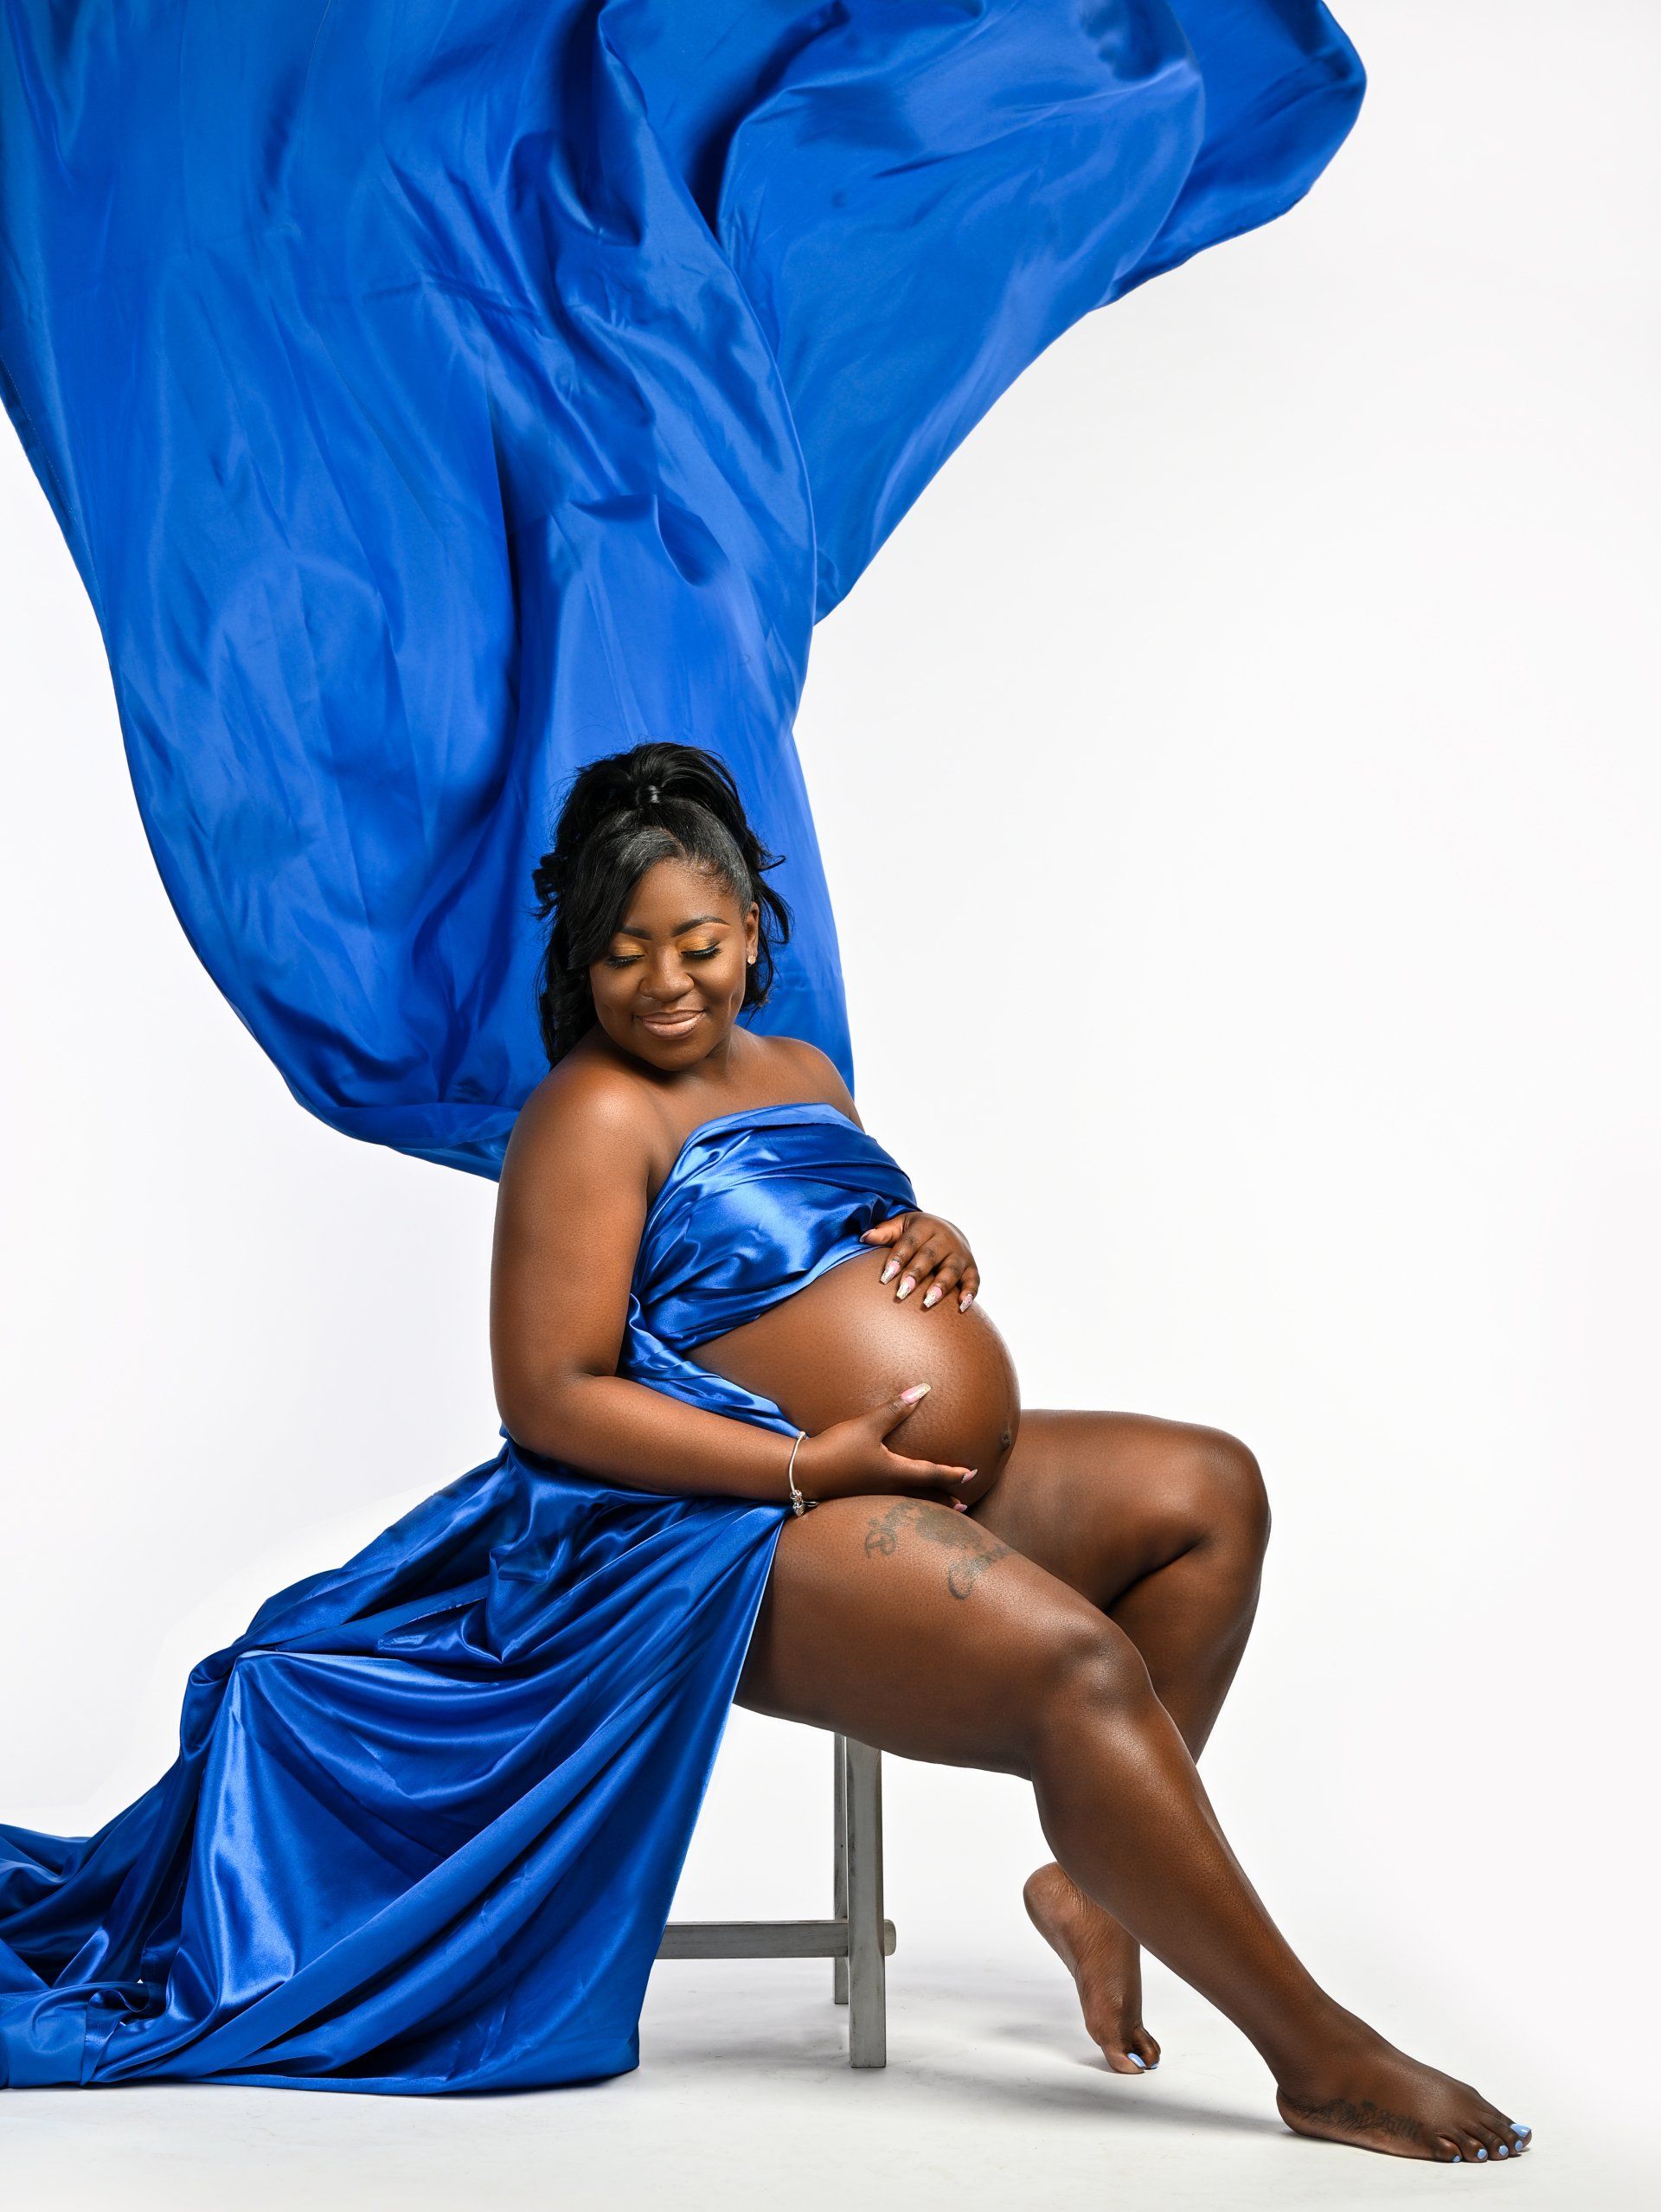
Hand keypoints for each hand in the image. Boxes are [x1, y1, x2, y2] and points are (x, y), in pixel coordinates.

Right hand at [793, 1385, 976, 1509]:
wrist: (804, 1473)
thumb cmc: (838, 1449)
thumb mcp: (868, 1425)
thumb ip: (895, 1409)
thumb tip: (923, 1390)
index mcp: (896, 1473)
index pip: (932, 1473)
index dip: (953, 1473)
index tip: (971, 1474)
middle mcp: (889, 1489)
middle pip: (924, 1496)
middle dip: (945, 1499)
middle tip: (964, 1505)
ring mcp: (874, 1497)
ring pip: (909, 1502)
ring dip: (927, 1504)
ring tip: (939, 1507)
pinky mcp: (860, 1498)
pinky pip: (891, 1502)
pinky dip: (906, 1502)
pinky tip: (897, 1498)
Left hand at [859, 1209, 979, 1312]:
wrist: (949, 1231)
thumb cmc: (917, 1233)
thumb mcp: (902, 1226)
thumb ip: (885, 1233)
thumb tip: (864, 1237)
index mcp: (925, 1226)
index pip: (910, 1243)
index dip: (898, 1259)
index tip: (885, 1277)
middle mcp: (945, 1238)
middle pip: (930, 1256)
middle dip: (916, 1274)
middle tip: (902, 1291)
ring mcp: (960, 1253)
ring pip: (951, 1269)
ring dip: (941, 1286)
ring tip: (928, 1302)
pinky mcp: (971, 1268)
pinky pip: (973, 1281)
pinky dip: (970, 1293)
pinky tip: (961, 1306)